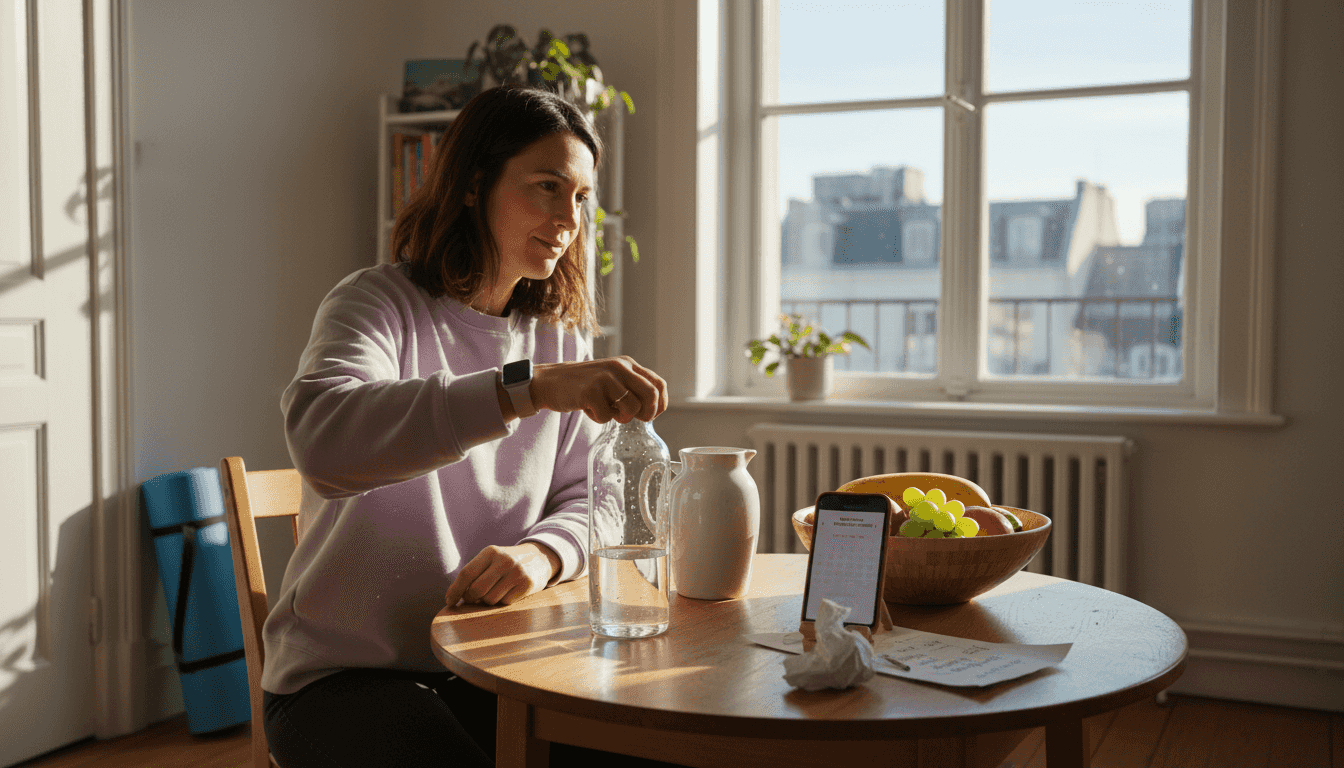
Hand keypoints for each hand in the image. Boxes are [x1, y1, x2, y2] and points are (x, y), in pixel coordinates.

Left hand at [444, 542, 560, 607]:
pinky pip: (505, 602)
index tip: (449, 601)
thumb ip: (474, 573)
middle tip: (473, 599)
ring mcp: (517, 572)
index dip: (455, 590)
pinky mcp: (528, 584)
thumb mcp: (491, 559)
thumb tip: (453, 597)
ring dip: (488, 601)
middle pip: (476, 590)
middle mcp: (504, 560)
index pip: (466, 574)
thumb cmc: (506, 563)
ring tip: (495, 592)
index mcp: (490, 552)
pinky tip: (508, 592)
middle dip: (470, 599)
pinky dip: (503, 601)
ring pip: (490, 599)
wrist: (540, 558)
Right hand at [531, 356, 668, 423]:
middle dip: (647, 413)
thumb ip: (631, 387)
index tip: (651, 416)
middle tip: (633, 419)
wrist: (551, 381)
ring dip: (620, 418)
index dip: (660, 404)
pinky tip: (589, 408)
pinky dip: (599, 418)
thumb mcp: (612, 378)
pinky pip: (606, 416)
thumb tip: (653, 409)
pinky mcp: (590, 391)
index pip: (659, 384)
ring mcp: (605, 378)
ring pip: (630, 408)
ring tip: (607, 411)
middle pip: (650, 395)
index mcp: (627, 364)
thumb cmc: (585, 385)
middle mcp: (619, 368)